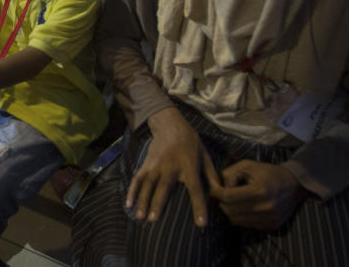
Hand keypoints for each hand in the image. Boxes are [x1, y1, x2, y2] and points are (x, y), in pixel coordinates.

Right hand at [126, 107, 221, 224]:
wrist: (170, 124)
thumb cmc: (190, 142)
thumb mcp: (205, 155)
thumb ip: (212, 175)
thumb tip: (220, 193)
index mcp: (189, 166)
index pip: (195, 189)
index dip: (198, 206)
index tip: (201, 223)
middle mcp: (171, 167)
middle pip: (164, 187)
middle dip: (158, 203)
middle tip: (153, 219)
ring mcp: (156, 165)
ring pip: (148, 184)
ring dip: (142, 200)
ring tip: (139, 217)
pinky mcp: (147, 163)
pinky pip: (138, 178)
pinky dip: (132, 190)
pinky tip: (128, 203)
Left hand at [210, 160, 309, 230]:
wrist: (293, 185)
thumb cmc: (268, 172)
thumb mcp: (248, 165)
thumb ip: (230, 174)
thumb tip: (218, 188)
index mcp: (260, 190)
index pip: (229, 197)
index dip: (216, 193)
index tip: (213, 189)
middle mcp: (265, 208)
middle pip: (230, 210)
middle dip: (221, 202)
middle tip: (221, 194)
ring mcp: (269, 219)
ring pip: (236, 220)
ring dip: (229, 211)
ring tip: (232, 200)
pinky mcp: (271, 226)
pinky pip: (247, 225)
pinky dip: (241, 217)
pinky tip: (244, 207)